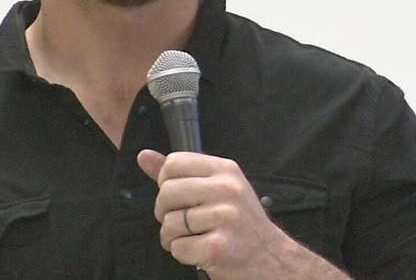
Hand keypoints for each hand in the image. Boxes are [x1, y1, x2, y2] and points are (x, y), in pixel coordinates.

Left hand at [136, 149, 349, 279]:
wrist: (271, 258)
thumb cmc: (241, 223)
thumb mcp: (218, 188)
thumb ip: (180, 173)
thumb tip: (144, 156)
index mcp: (225, 170)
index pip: (174, 162)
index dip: (166, 182)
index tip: (177, 196)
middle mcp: (227, 190)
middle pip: (167, 193)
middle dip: (164, 212)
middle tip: (181, 222)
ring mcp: (224, 219)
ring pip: (168, 223)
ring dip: (173, 237)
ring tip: (193, 239)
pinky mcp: (217, 247)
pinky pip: (177, 248)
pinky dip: (183, 254)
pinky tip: (200, 252)